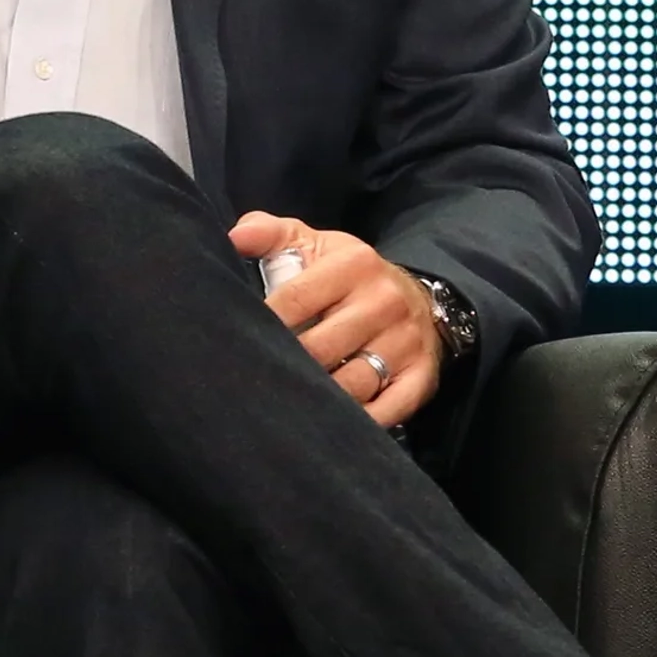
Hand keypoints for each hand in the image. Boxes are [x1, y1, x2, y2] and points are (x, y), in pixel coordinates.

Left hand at [230, 210, 441, 425]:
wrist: (417, 298)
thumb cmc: (348, 276)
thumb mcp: (313, 244)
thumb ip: (270, 233)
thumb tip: (235, 236)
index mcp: (354, 264)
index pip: (294, 300)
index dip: (263, 324)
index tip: (239, 340)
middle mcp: (384, 302)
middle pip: (319, 348)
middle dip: (286, 366)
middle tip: (257, 380)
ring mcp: (405, 342)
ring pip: (350, 385)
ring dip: (317, 399)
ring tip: (287, 404)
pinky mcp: (421, 377)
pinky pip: (387, 411)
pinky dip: (359, 422)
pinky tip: (330, 423)